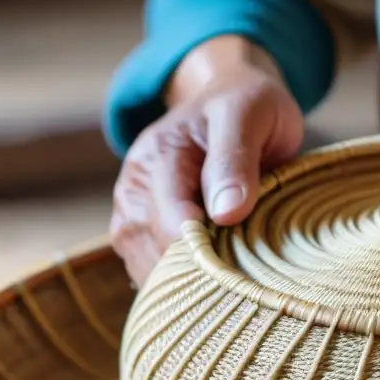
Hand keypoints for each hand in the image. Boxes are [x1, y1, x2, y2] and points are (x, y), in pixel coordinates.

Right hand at [111, 37, 302, 286]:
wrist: (229, 95)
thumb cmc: (245, 105)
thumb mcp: (249, 115)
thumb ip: (235, 160)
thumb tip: (226, 214)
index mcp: (157, 158)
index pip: (172, 225)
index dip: (208, 254)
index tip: (245, 267)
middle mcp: (133, 189)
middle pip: (157, 257)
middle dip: (203, 273)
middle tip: (249, 274)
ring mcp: (131, 214)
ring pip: (151, 273)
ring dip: (193, 282)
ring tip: (234, 271)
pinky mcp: (139, 233)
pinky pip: (153, 275)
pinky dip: (184, 284)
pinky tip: (215, 274)